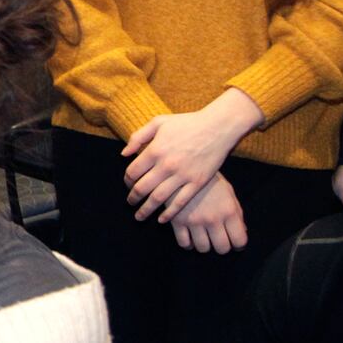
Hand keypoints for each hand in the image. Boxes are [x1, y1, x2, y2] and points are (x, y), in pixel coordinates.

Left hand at [123, 90, 261, 221]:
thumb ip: (138, 137)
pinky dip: (169, 213)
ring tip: (140, 216)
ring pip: (159, 198)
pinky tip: (162, 220)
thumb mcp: (158, 122)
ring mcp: (183, 175)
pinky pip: (180, 202)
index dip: (126, 180)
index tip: (127, 184)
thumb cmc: (186, 123)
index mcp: (155, 150)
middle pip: (142, 188)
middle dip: (133, 198)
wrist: (218, 127)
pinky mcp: (198, 183)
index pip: (132, 172)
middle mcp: (166, 165)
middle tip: (130, 203)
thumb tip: (124, 154)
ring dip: (146, 209)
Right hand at [170, 173, 247, 252]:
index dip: (238, 244)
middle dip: (221, 246)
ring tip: (203, 237)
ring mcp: (194, 221)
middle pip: (221, 248)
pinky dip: (188, 243)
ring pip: (203, 248)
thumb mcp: (227, 191)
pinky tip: (189, 236)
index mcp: (228, 211)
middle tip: (218, 240)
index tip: (234, 242)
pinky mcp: (177, 220)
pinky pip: (184, 243)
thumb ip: (236, 212)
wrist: (181, 166)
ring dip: (204, 245)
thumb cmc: (208, 179)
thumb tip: (242, 231)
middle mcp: (213, 219)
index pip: (239, 241)